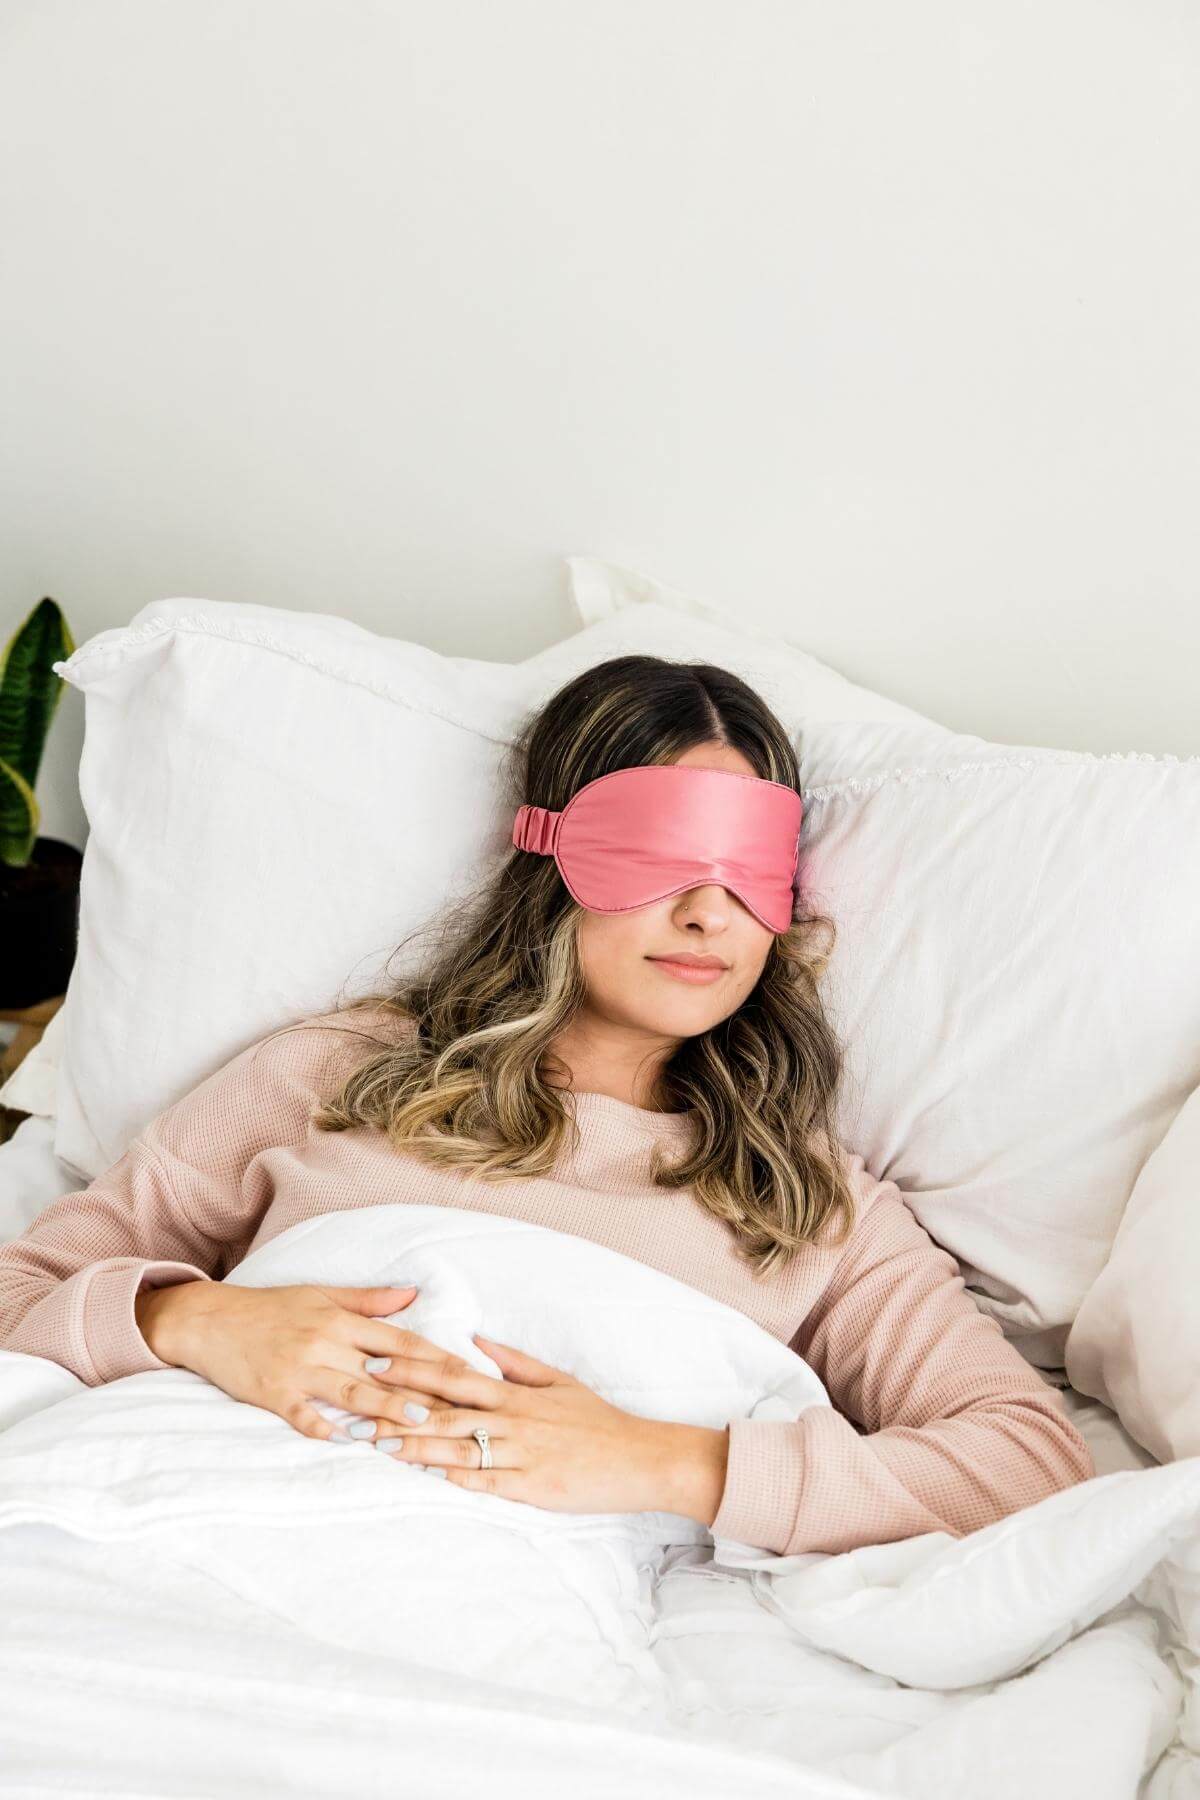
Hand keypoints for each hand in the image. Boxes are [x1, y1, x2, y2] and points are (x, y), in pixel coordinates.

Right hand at [134, 1279, 462, 1444]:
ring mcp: (298, 1370)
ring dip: (386, 1410)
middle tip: (459, 1406)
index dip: (436, 1356)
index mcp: (340, 1319)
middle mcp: (324, 1343)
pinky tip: (350, 1443)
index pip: (398, 1340)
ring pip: (350, 1393)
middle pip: (382, 1370)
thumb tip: (413, 1296)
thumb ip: (368, 1300)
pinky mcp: (273, 1394)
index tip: (469, 1372)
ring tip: (419, 1423)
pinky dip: (325, 1429)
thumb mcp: (320, 1295)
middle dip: (423, 1389)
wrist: (210, 1320)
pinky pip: (304, 1415)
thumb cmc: (270, 1307)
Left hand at [365, 1330, 730, 1523]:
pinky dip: (454, 1477)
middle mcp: (512, 1421)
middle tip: (355, 1405)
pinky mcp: (530, 1487)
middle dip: (397, 1408)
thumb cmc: (598, 1420)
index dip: (411, 1368)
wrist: (639, 1458)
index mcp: (515, 1394)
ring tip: (375, 1444)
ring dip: (414, 1446)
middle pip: (445, 1411)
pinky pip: (485, 1481)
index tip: (376, 1360)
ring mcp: (520, 1455)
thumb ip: (514, 1362)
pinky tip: (424, 1475)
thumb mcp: (558, 1380)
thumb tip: (477, 1339)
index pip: (454, 1376)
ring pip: (457, 1447)